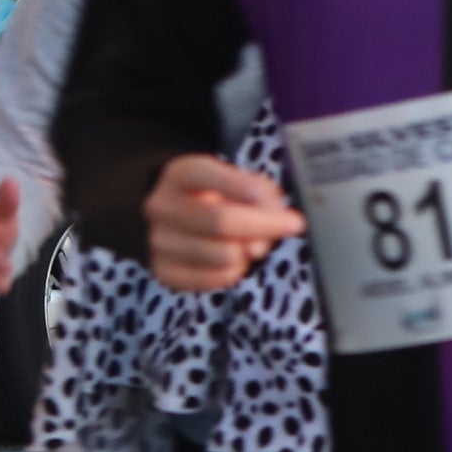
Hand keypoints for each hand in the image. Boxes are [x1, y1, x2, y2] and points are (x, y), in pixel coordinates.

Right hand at [144, 152, 301, 291]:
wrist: (177, 218)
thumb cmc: (217, 195)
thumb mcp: (238, 179)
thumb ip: (260, 195)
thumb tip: (264, 238)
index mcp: (180, 174)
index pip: (212, 178)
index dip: (249, 191)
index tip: (286, 206)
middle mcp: (162, 206)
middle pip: (221, 220)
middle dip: (265, 226)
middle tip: (292, 225)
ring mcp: (159, 241)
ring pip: (224, 255)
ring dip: (250, 251)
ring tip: (250, 242)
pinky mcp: (165, 271)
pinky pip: (217, 278)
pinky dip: (236, 270)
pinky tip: (235, 258)